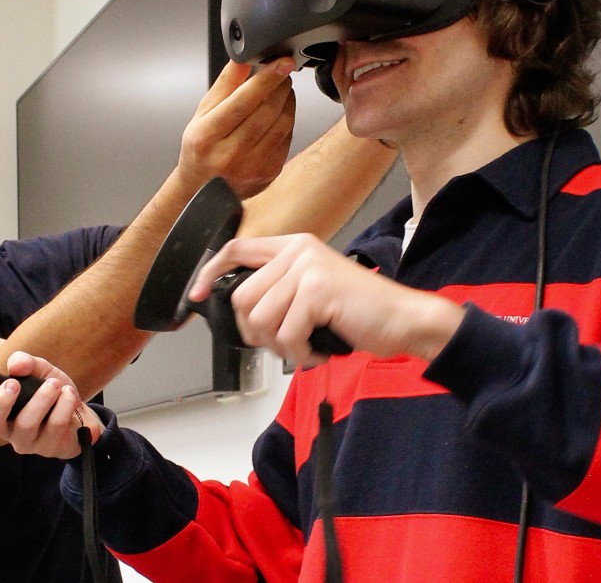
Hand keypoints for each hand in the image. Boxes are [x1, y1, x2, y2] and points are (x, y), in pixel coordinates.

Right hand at [0, 351, 102, 458]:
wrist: (82, 414)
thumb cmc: (52, 394)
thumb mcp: (39, 371)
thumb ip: (26, 363)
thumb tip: (16, 364)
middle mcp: (8, 431)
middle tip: (13, 384)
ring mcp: (28, 442)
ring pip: (25, 425)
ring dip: (40, 400)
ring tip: (54, 384)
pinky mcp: (50, 447)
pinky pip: (54, 426)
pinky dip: (63, 404)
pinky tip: (69, 394)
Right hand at [178, 59, 295, 197]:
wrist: (202, 190)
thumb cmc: (200, 148)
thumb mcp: (202, 114)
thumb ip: (225, 85)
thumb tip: (243, 58)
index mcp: (207, 136)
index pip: (242, 101)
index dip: (266, 79)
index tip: (281, 62)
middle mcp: (229, 155)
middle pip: (267, 111)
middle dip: (280, 85)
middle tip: (282, 71)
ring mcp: (252, 167)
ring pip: (282, 124)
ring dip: (287, 100)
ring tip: (281, 89)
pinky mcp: (269, 172)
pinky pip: (287, 138)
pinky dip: (287, 120)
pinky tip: (279, 112)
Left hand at [190, 234, 465, 366]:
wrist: (405, 319)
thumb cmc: (360, 312)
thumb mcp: (314, 290)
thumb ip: (280, 289)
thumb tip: (241, 311)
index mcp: (294, 246)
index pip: (236, 249)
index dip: (209, 273)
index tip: (195, 294)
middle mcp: (298, 250)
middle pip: (242, 297)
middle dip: (257, 332)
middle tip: (285, 341)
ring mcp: (308, 268)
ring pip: (260, 319)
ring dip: (281, 346)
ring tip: (306, 344)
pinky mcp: (317, 290)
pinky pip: (286, 334)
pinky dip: (301, 354)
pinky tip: (319, 349)